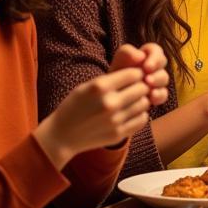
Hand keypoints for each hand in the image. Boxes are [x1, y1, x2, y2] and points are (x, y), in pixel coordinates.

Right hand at [36, 65, 152, 167]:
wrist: (62, 135)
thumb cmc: (75, 106)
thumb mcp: (87, 86)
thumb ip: (111, 79)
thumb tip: (138, 72)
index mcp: (100, 87)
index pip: (134, 74)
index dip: (136, 73)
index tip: (133, 76)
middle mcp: (109, 103)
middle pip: (142, 88)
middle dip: (140, 86)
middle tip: (135, 89)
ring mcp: (115, 120)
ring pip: (145, 103)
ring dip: (141, 100)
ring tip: (132, 101)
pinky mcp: (119, 133)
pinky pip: (142, 119)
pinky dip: (140, 115)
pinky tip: (130, 113)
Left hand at [110, 43, 169, 106]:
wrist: (110, 96)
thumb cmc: (113, 75)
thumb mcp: (117, 62)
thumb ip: (127, 53)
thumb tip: (141, 56)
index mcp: (145, 54)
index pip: (155, 50)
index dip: (154, 57)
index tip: (146, 67)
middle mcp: (153, 66)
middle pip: (162, 64)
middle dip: (156, 71)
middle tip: (148, 80)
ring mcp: (156, 80)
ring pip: (164, 78)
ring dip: (158, 82)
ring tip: (149, 89)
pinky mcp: (157, 94)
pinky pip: (163, 94)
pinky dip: (159, 95)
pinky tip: (151, 98)